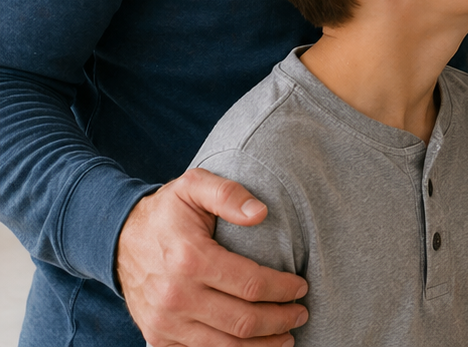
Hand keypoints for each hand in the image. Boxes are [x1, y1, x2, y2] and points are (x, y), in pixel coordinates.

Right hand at [117, 168, 307, 346]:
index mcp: (190, 259)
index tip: (302, 287)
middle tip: (301, 314)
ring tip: (286, 337)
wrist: (117, 239)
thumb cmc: (166, 211)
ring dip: (262, 345)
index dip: (283, 289)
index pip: (251, 284)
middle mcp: (176, 297)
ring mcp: (165, 322)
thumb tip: (261, 212)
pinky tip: (253, 346)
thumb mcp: (195, 186)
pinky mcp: (158, 338)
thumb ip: (229, 194)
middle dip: (280, 320)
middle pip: (243, 321)